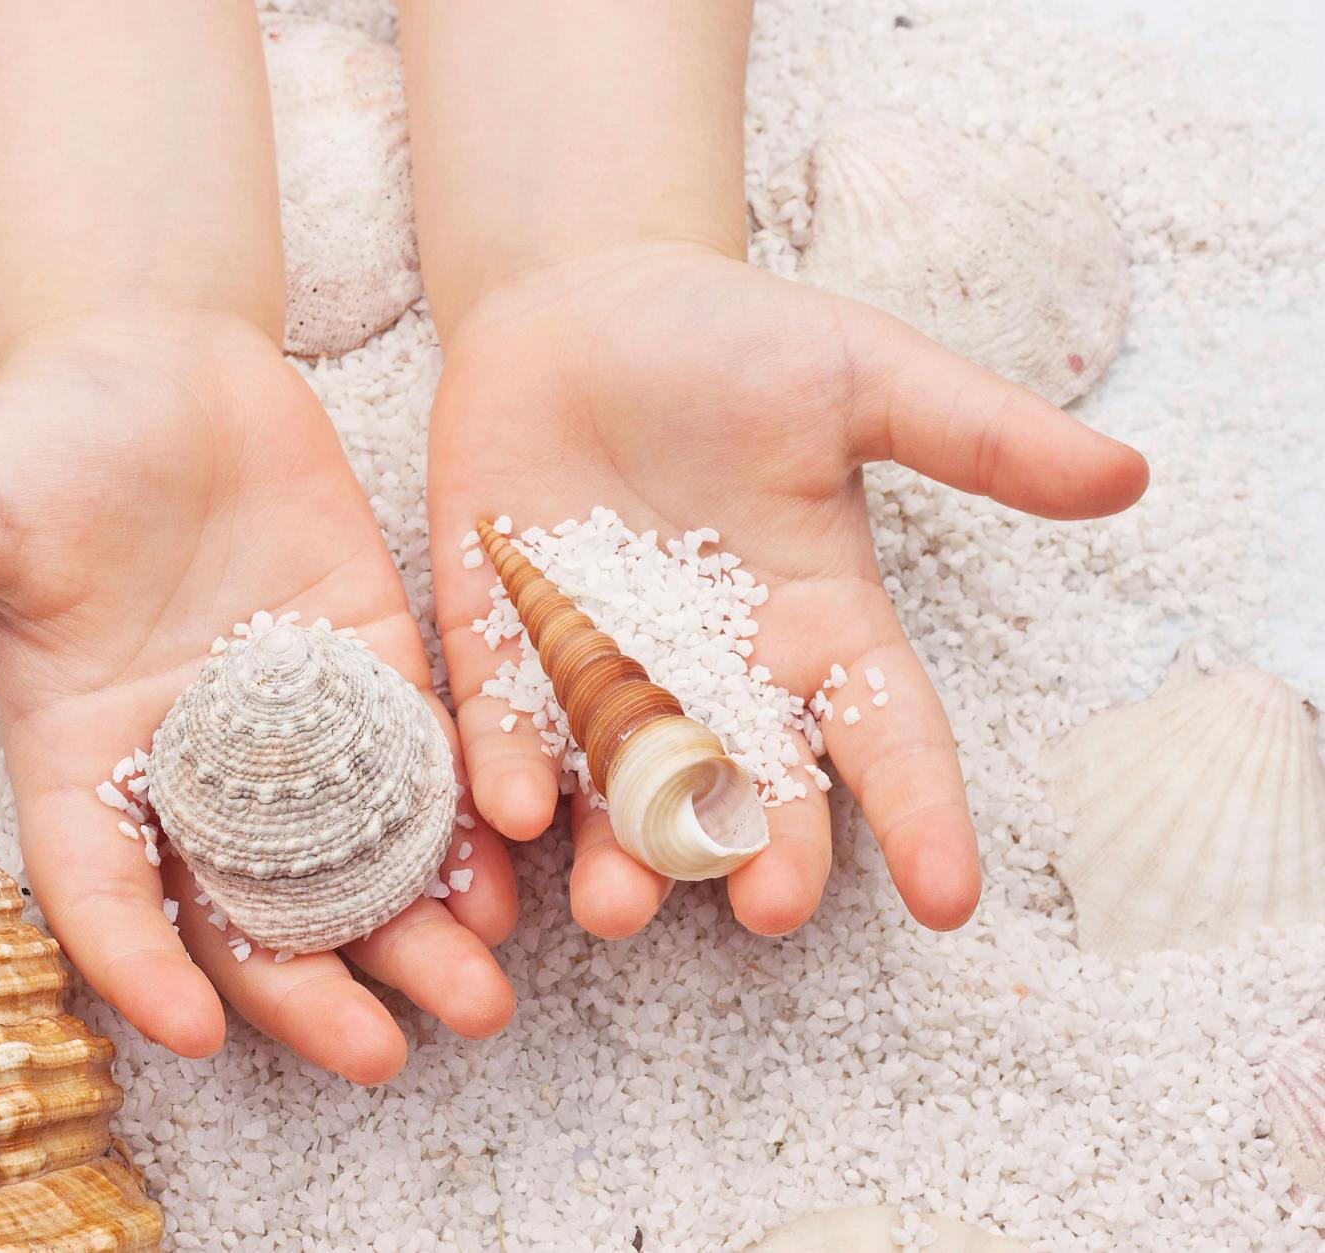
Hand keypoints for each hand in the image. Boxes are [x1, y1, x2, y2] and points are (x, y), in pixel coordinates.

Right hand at [0, 310, 516, 1082]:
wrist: (158, 355)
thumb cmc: (44, 433)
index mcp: (81, 752)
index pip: (104, 887)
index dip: (139, 962)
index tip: (192, 1030)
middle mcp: (188, 762)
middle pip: (247, 908)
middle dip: (310, 988)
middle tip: (382, 1054)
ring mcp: (288, 724)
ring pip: (351, 859)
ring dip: (413, 930)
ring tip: (482, 999)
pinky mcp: (369, 665)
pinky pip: (420, 764)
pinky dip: (461, 825)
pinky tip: (511, 877)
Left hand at [427, 243, 1147, 938]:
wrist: (583, 302)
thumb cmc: (733, 339)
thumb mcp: (862, 376)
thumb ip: (976, 436)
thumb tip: (1129, 475)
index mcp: (815, 625)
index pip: (882, 735)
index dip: (919, 814)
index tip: (949, 896)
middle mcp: (713, 672)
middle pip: (747, 789)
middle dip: (760, 854)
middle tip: (768, 908)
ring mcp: (604, 666)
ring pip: (618, 785)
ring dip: (620, 852)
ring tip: (618, 907)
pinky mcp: (504, 640)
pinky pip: (505, 720)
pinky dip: (508, 767)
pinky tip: (511, 810)